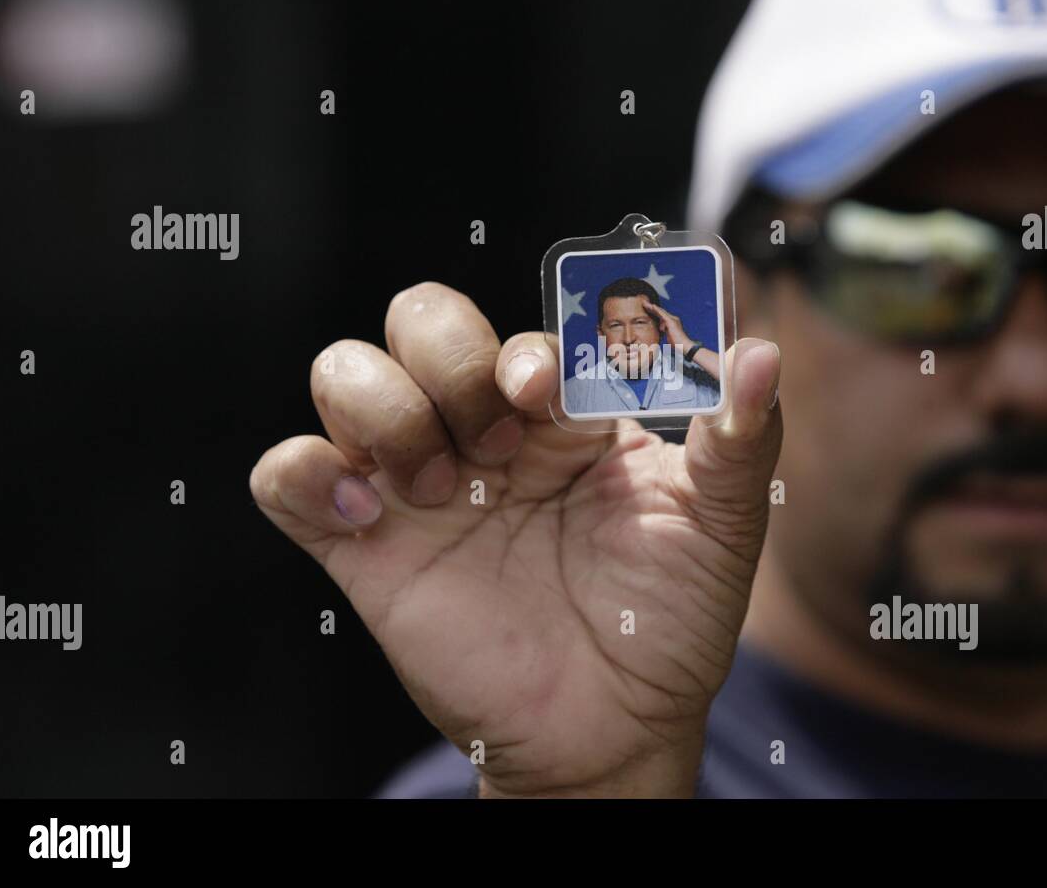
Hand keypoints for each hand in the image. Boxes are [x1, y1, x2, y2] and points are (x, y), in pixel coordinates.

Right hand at [250, 283, 781, 796]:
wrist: (610, 725)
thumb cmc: (667, 620)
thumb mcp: (721, 523)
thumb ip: (741, 433)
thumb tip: (763, 347)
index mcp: (562, 413)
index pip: (520, 325)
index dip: (527, 341)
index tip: (550, 392)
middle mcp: (482, 433)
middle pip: (420, 319)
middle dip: (454, 361)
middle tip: (503, 447)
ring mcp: (416, 484)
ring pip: (343, 372)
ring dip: (386, 410)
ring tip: (445, 491)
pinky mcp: (362, 544)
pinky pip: (283, 476)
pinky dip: (302, 472)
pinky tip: (364, 511)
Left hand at [642, 300, 721, 380]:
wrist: (684, 346)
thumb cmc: (677, 344)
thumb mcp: (669, 337)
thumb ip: (665, 332)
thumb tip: (661, 331)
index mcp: (671, 322)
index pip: (661, 316)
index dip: (654, 312)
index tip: (647, 309)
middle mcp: (673, 319)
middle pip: (660, 312)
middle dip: (652, 308)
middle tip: (644, 303)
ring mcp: (672, 319)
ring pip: (660, 311)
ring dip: (652, 307)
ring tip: (645, 303)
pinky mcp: (671, 321)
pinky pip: (662, 314)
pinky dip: (657, 310)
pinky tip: (652, 306)